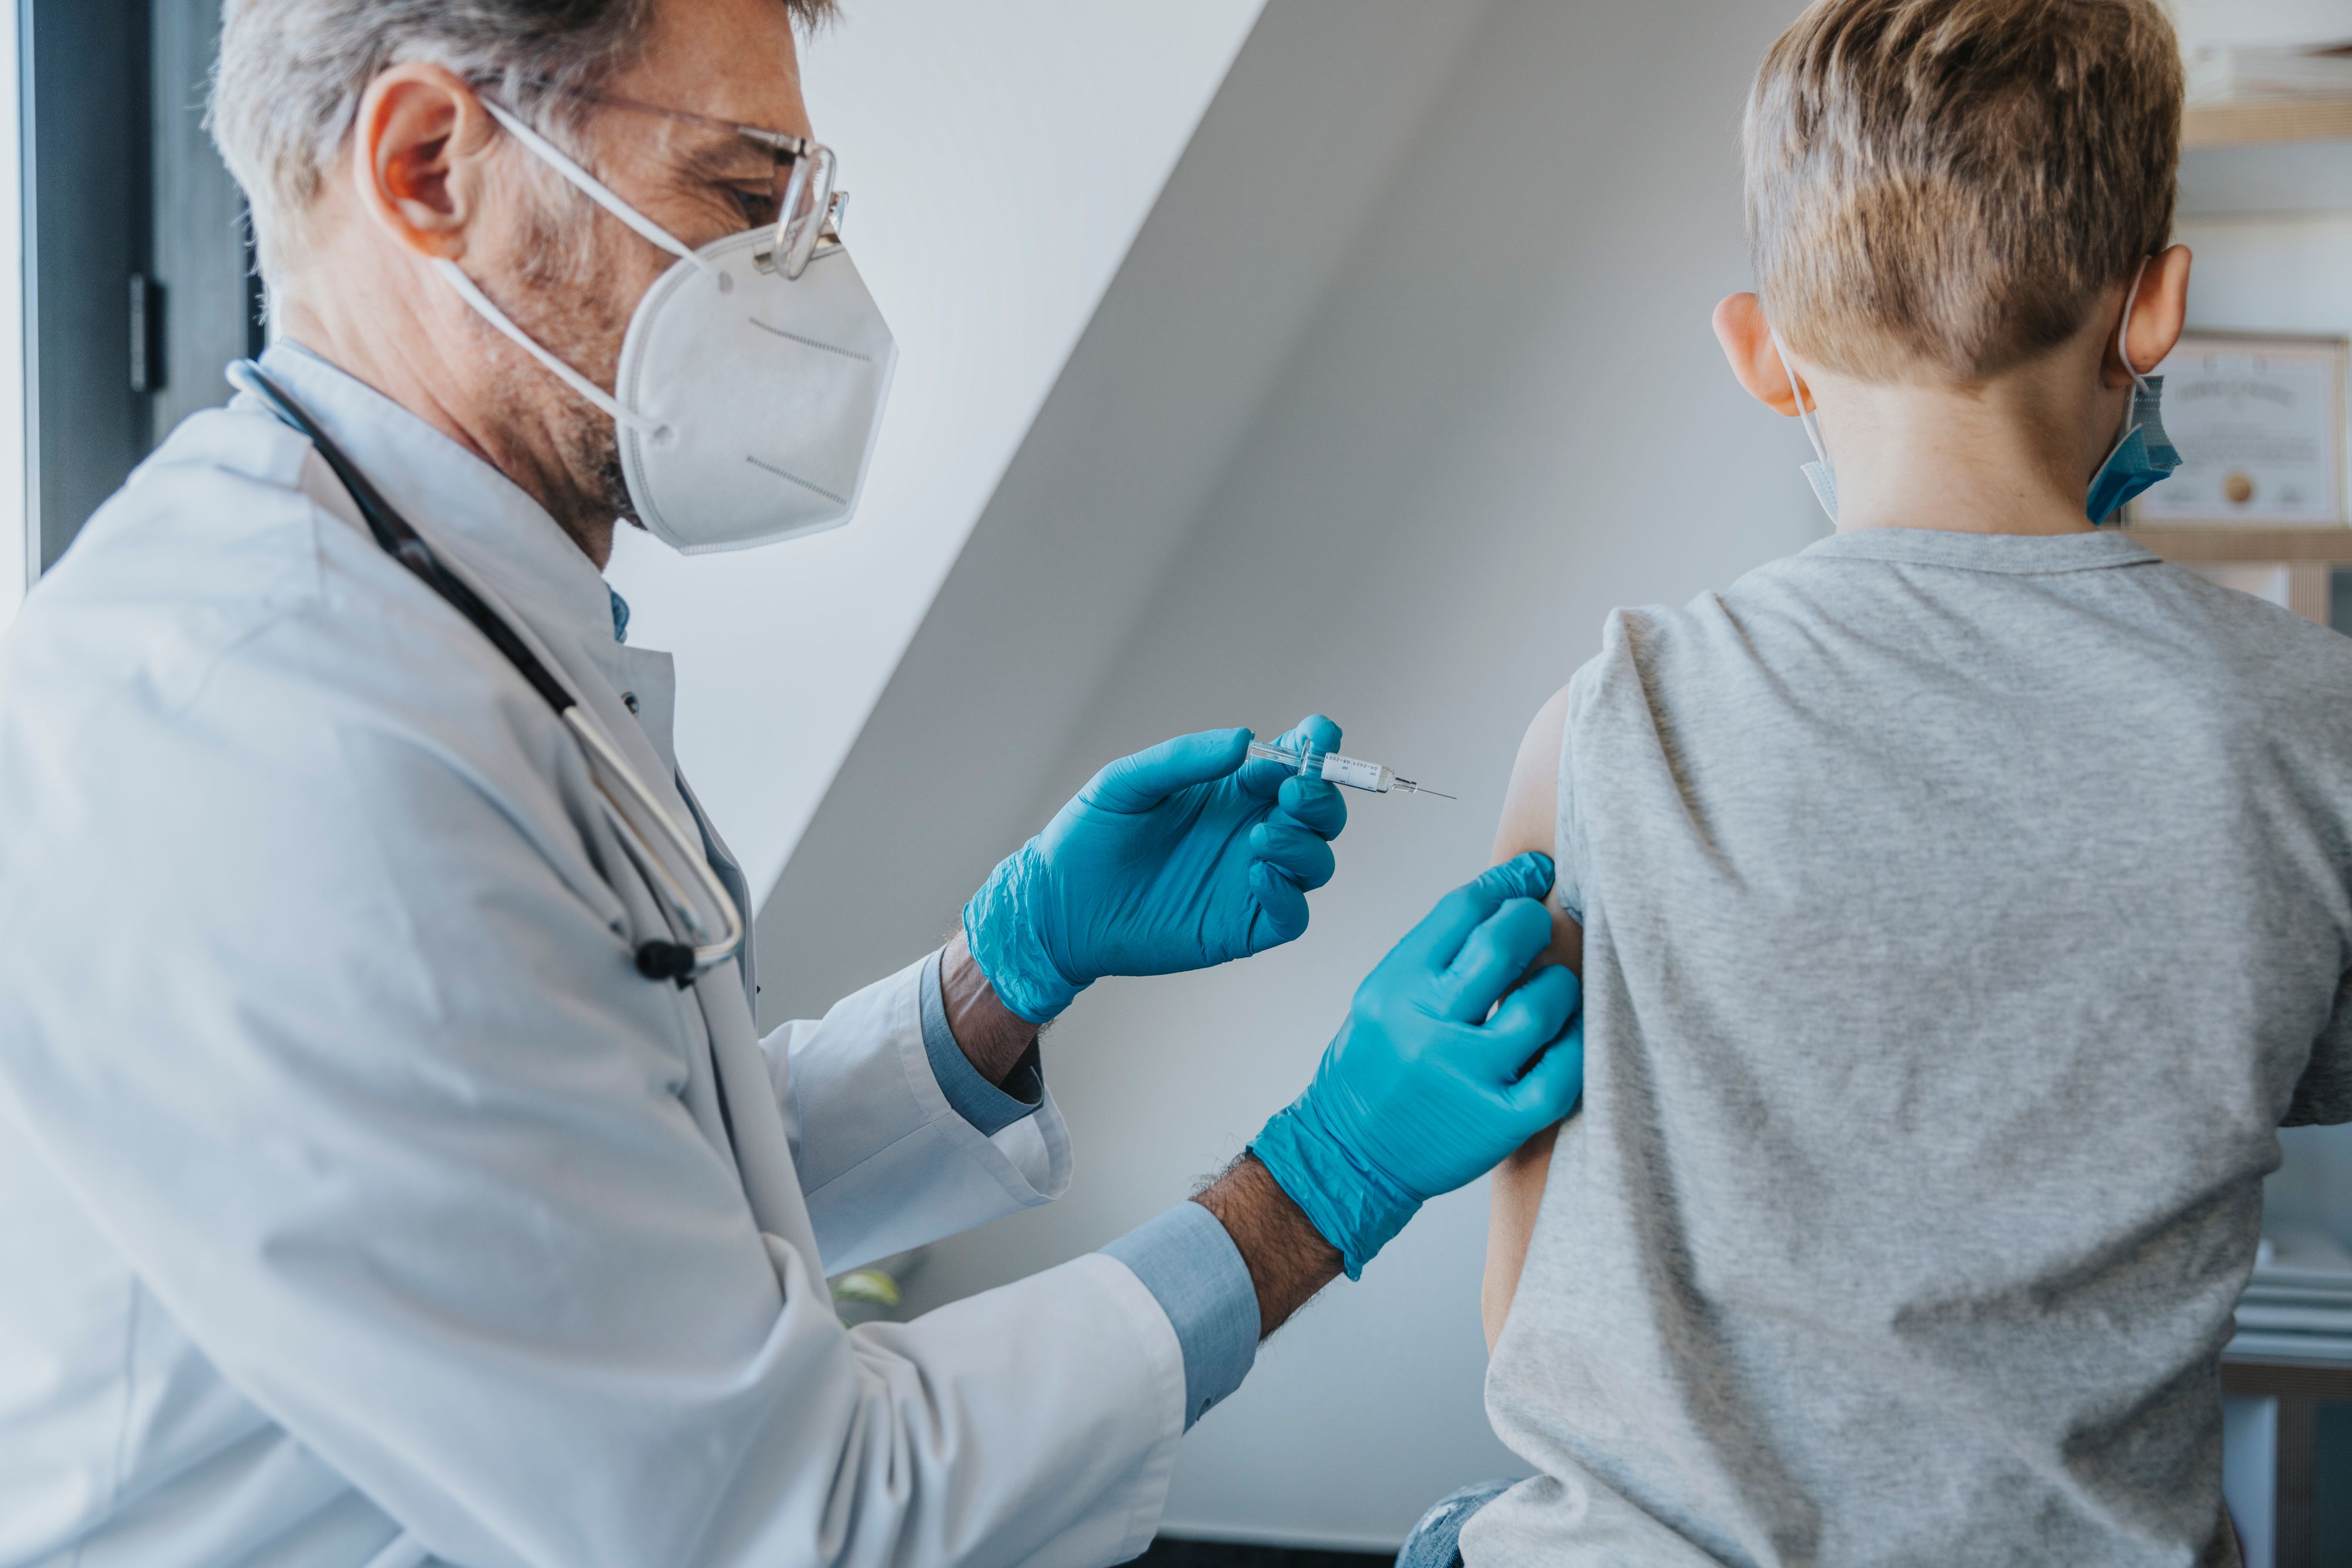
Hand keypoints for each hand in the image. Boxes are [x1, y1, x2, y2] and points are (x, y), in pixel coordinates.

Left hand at [963, 716, 1348, 1022]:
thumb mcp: (1128, 782)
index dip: (1316, 746)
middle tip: (1293, 789)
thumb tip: (1246, 740)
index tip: (1318, 735)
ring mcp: (1249, 881)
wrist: (1057, 906)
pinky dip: (1289, 893)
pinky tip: (1256, 874)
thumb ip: (1185, 758)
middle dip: (1321, 796)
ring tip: (1260, 837)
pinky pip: (1292, 914)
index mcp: (1231, 790)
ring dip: (1304, 843)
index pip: (1293, 763)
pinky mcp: (1242, 927)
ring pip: (1315, 861)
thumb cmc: (1089, 838)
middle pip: (1318, 813)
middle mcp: (1249, 831)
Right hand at [1249, 853, 1583, 1277]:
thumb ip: (1436, 955)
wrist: (1349, 1153)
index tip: (1534, 871)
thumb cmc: (1374, 1070)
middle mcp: (1428, 1025)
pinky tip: (1568, 1036)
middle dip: (1534, 922)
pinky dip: (1575, 1046)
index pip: (1462, 908)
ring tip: (1554, 987)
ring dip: (1560, 985)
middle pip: (1504, 943)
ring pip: (1542, 1005)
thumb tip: (1503, 902)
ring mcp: (1466, 1074)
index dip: (1507, 881)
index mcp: (1396, 986)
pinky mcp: (1500, 1121)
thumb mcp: (1383, 996)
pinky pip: (1562, 1073)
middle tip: (1543, 926)